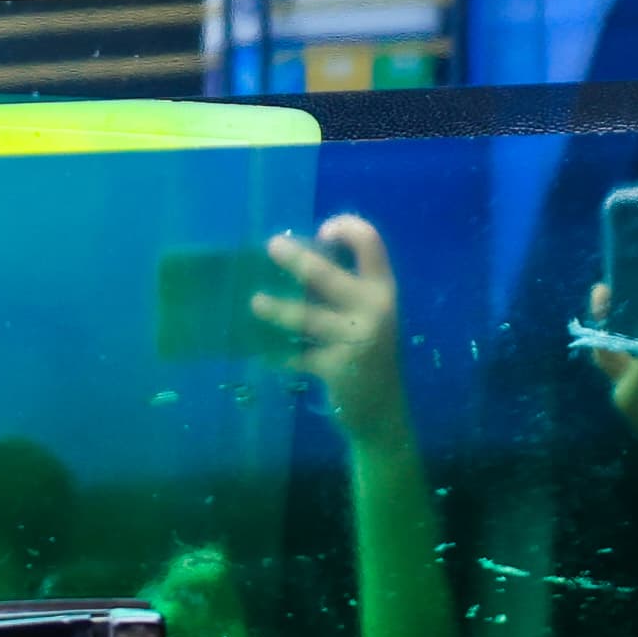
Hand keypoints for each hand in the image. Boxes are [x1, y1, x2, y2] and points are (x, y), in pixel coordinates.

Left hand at [255, 215, 410, 446]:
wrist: (382, 408)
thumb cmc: (368, 350)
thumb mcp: (367, 314)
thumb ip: (342, 290)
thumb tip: (295, 257)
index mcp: (382, 288)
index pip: (370, 243)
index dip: (347, 227)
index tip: (322, 231)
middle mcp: (374, 309)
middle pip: (328, 276)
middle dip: (297, 260)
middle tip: (271, 247)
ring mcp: (357, 339)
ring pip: (307, 317)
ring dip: (278, 309)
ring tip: (255, 303)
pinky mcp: (338, 368)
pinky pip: (299, 357)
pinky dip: (279, 355)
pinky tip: (262, 355)